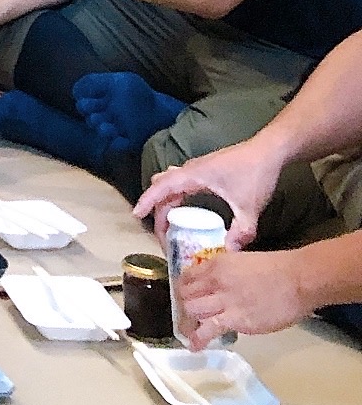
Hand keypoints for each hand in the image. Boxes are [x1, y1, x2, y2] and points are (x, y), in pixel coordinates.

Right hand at [137, 137, 283, 249]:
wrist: (269, 151)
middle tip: (162, 235)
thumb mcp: (249, 209)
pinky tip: (187, 211)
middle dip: (157, 210)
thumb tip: (229, 253)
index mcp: (194, 175)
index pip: (162, 187)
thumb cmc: (256, 174)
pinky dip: (176, 196)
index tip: (135, 214)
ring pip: (171, 183)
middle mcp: (191, 170)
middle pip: (163, 187)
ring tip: (171, 226)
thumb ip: (240, 233)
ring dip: (166, 202)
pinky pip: (182, 183)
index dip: (147, 200)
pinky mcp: (206, 170)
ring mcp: (198, 168)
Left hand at [175, 245, 311, 345]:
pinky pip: (209, 329)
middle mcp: (215, 280)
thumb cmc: (276, 269)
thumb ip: (225, 272)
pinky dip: (199, 339)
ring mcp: (225, 300)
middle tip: (189, 317)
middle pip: (186, 295)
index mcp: (217, 263)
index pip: (187, 276)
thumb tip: (217, 284)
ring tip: (190, 332)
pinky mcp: (237, 320)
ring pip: (192, 310)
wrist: (297, 280)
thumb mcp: (241, 261)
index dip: (184, 289)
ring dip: (189, 322)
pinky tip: (195, 347)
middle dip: (184, 306)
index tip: (187, 298)